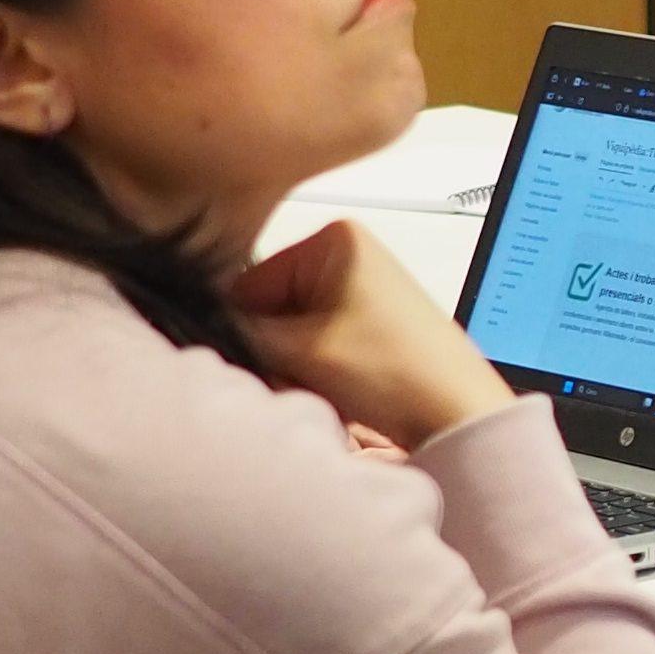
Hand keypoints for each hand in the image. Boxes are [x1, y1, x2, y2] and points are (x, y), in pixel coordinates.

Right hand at [225, 219, 517, 447]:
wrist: (457, 415)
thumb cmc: (398, 372)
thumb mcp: (301, 350)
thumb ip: (241, 333)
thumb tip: (196, 326)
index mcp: (335, 238)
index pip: (249, 280)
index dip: (241, 327)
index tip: (244, 360)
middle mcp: (349, 254)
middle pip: (270, 306)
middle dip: (272, 349)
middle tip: (290, 380)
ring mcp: (361, 289)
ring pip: (291, 331)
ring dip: (292, 365)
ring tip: (319, 387)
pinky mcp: (369, 323)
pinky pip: (317, 344)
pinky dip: (315, 371)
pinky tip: (335, 392)